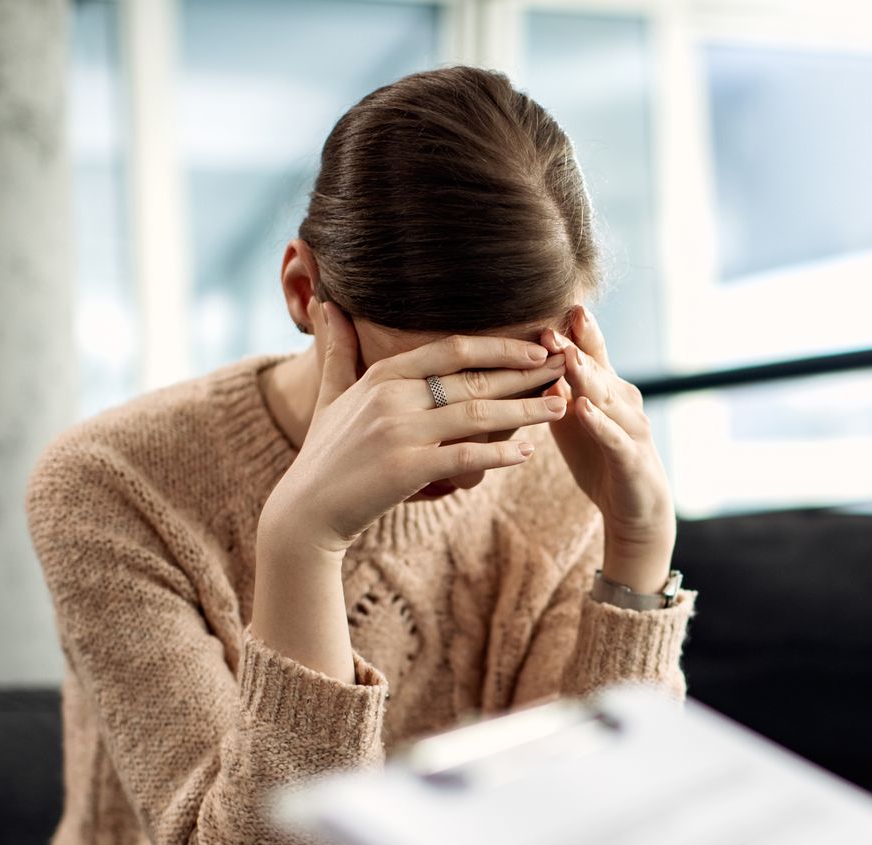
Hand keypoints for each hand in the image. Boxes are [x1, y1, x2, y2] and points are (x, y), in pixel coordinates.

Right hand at [261, 299, 567, 554]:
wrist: (305, 513)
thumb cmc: (324, 455)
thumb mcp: (330, 396)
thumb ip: (338, 351)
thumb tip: (328, 304)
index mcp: (383, 376)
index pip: (452, 349)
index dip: (499, 346)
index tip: (536, 345)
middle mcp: (393, 397)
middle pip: (474, 377)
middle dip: (525, 372)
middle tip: (565, 368)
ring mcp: (400, 432)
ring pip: (478, 413)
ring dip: (525, 409)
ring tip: (561, 406)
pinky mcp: (407, 470)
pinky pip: (466, 456)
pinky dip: (500, 452)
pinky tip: (527, 451)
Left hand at [545, 305, 675, 593]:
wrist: (635, 509)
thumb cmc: (600, 459)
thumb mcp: (572, 422)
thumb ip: (556, 393)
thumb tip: (526, 362)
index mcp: (607, 389)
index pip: (591, 353)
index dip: (577, 331)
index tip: (558, 304)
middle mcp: (623, 401)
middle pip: (597, 369)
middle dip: (574, 347)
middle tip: (551, 324)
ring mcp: (630, 428)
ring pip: (606, 398)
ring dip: (586, 377)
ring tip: (566, 357)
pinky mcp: (630, 459)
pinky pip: (612, 437)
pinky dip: (597, 423)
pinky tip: (582, 408)